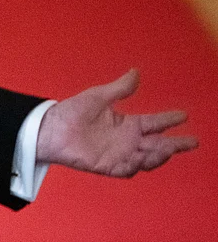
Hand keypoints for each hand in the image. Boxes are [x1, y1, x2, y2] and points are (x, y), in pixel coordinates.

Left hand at [36, 69, 197, 176]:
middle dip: (175, 144)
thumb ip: (119, 88)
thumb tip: (136, 72)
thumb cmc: (72, 111)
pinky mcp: (106, 165)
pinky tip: (141, 160)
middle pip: (157, 144)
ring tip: (169, 149)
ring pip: (146, 159)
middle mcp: (127, 141)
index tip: (184, 115)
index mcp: (128, 124)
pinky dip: (135, 166)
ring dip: (158, 156)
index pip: (154, 123)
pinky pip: (125, 169)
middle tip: (192, 141)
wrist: (51, 128)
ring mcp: (118, 154)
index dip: (169, 119)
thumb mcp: (98, 96)